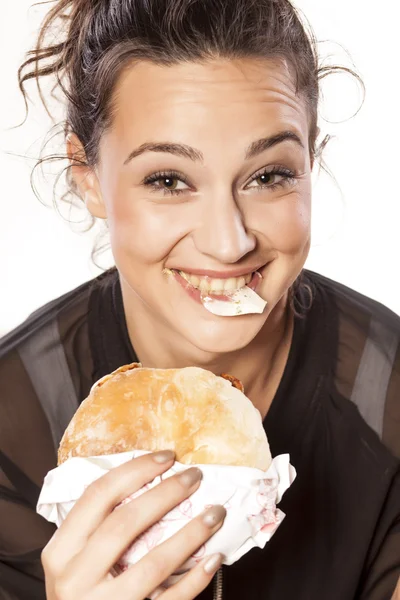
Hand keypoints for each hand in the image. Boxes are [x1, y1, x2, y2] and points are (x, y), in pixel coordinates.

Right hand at [41, 450, 225, 599]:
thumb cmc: (82, 594)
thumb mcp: (73, 561)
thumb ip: (96, 529)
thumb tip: (147, 481)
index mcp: (61, 551)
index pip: (98, 496)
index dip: (135, 471)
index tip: (167, 457)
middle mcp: (76, 578)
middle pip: (125, 523)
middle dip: (166, 494)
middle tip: (195, 476)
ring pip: (154, 563)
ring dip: (191, 534)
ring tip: (216, 513)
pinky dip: (195, 578)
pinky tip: (214, 557)